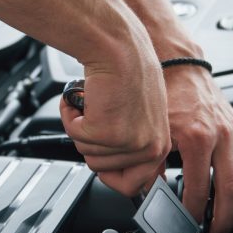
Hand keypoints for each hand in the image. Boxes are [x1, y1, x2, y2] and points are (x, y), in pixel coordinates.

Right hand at [60, 53, 170, 195]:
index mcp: (161, 146)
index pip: (134, 186)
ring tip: (95, 104)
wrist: (118, 47)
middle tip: (100, 117)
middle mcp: (149, 148)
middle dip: (91, 143)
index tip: (102, 158)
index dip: (111, 173)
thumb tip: (118, 171)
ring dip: (82, 127)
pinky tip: (85, 98)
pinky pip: (75, 135)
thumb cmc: (128, 72)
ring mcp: (129, 142)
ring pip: (87, 153)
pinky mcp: (106, 132)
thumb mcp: (141, 117)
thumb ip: (134, 146)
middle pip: (102, 169)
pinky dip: (71, 115)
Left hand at [163, 65, 232, 232]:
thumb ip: (152, 163)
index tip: (190, 224)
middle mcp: (221, 137)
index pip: (199, 188)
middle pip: (230, 189)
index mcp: (197, 138)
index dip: (195, 211)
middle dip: (225, 218)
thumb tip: (148, 191)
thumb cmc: (166, 93)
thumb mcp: (155, 130)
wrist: (180, 65)